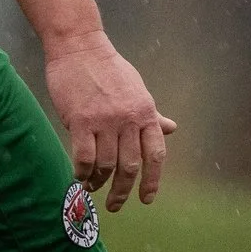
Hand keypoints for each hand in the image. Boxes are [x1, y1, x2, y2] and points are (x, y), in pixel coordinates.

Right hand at [42, 34, 176, 209]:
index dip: (152, 181)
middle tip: (115, 205)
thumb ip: (151, 114)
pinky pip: (84, 157)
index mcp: (145, 112)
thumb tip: (171, 128)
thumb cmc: (107, 68)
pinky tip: (79, 176)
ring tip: (92, 187)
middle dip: (123, 191)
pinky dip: (82, 172)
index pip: (156, 155)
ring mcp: (105, 121)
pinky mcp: (81, 120)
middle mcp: (128, 120)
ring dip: (99, 182)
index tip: (146, 199)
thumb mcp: (137, 89)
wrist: (79, 46)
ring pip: (105, 164)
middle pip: (130, 166)